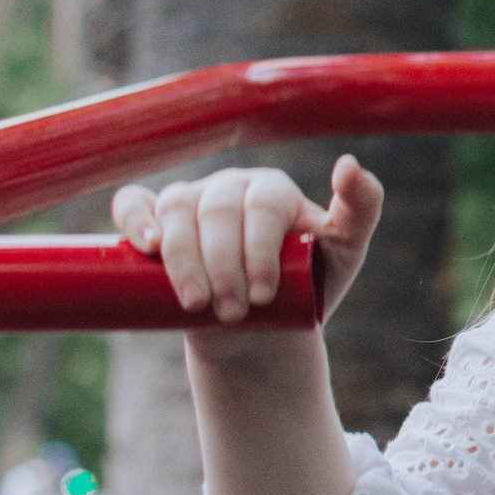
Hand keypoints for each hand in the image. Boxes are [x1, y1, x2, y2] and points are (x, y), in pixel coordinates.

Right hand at [110, 155, 383, 324]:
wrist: (258, 332)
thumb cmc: (304, 290)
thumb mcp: (344, 254)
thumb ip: (361, 209)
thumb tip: (348, 163)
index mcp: (272, 190)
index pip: (261, 206)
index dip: (259, 250)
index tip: (264, 295)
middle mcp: (229, 188)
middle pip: (216, 210)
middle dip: (222, 264)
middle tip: (233, 311)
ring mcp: (189, 202)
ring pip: (175, 208)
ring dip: (182, 257)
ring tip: (197, 303)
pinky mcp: (155, 221)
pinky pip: (133, 203)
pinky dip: (134, 218)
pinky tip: (144, 245)